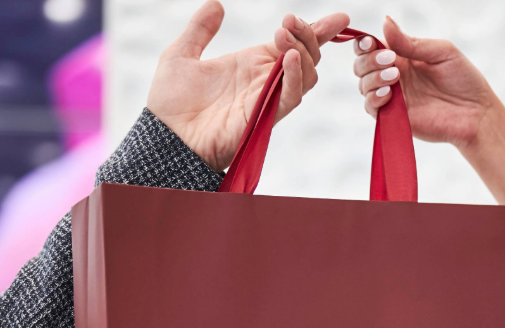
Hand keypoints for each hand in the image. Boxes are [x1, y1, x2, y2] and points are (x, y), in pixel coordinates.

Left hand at [147, 1, 349, 170]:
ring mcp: (268, 98)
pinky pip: (292, 95)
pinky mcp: (266, 115)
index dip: (318, 31)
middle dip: (308, 34)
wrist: (165, 137)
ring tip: (283, 33)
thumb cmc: (170, 103)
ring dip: (303, 50)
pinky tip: (290, 57)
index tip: (340, 17)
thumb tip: (216, 4)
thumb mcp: (181, 55)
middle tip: (289, 21)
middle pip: (308, 56)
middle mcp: (266, 80)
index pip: (293, 44)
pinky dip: (296, 75)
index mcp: (251, 64)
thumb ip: (200, 29)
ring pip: (307, 74)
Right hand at [353, 18, 496, 149]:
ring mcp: (393, 98)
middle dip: (369, 60)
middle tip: (390, 60)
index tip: (370, 42)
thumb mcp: (440, 52)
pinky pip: (371, 108)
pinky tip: (388, 93)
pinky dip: (373, 98)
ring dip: (372, 78)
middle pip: (362, 66)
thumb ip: (410, 42)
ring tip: (394, 76)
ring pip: (363, 85)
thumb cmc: (464, 79)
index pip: (372, 47)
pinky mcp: (394, 117)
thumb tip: (385, 21)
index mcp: (402, 57)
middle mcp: (394, 76)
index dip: (365, 43)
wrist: (476, 112)